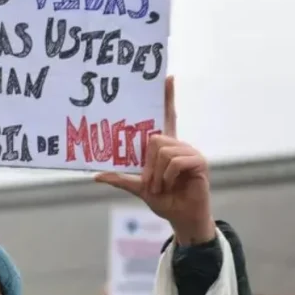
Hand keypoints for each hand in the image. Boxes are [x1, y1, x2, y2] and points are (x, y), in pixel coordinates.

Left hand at [94, 77, 215, 244]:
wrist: (181, 217)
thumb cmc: (164, 199)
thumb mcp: (138, 188)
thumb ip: (120, 178)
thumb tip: (96, 175)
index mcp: (165, 147)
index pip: (167, 115)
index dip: (167, 97)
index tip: (167, 77)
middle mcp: (178, 144)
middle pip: (154, 139)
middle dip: (147, 165)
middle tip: (150, 183)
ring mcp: (190, 152)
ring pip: (163, 151)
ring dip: (156, 175)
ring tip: (160, 187)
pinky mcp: (199, 162)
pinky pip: (175, 161)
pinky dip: (167, 177)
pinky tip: (170, 185)